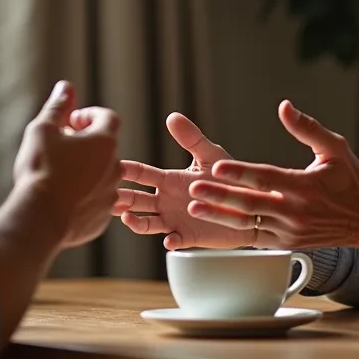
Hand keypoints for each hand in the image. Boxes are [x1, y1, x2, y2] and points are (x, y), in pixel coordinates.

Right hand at [13, 80, 121, 248]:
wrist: (40, 218)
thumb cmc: (40, 169)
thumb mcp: (42, 130)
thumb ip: (58, 107)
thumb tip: (66, 87)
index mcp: (104, 143)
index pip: (108, 117)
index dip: (90, 115)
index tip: (71, 122)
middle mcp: (114, 168)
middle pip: (106, 148)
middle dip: (86, 144)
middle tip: (61, 147)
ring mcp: (110, 195)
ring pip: (102, 177)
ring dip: (87, 171)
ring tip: (60, 175)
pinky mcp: (102, 219)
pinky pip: (96, 203)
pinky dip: (84, 198)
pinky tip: (62, 199)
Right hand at [113, 113, 253, 249]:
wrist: (250, 203)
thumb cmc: (229, 177)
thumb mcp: (210, 155)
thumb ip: (192, 139)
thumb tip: (172, 116)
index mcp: (168, 180)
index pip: (140, 174)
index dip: (125, 170)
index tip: (111, 166)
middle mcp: (166, 201)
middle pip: (135, 200)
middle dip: (120, 197)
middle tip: (108, 195)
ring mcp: (174, 220)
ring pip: (146, 223)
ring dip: (135, 222)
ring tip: (127, 217)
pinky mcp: (188, 236)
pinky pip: (174, 241)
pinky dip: (169, 241)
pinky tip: (169, 238)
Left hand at [188, 101, 358, 252]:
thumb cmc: (351, 180)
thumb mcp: (335, 148)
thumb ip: (307, 128)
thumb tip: (284, 106)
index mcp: (303, 185)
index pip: (265, 178)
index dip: (239, 172)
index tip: (217, 166)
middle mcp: (295, 210)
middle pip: (249, 203)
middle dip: (219, 196)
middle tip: (193, 189)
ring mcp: (290, 230)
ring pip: (248, 224)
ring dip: (219, 216)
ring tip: (195, 208)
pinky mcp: (288, 242)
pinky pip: (256, 238)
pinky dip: (234, 230)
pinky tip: (215, 223)